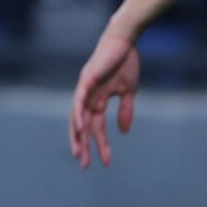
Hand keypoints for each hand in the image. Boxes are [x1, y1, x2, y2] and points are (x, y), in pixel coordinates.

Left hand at [68, 28, 140, 167]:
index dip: (100, 145)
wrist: (125, 41)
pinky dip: (79, 113)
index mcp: (97, 100)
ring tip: (79, 152)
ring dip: (78, 135)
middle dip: (83, 145)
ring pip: (78, 116)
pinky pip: (80, 99)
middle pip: (82, 126)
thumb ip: (125, 110)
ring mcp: (85, 88)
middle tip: (84, 165)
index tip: (106, 162)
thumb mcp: (129, 91)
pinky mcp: (87, 79)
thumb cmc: (125, 62)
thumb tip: (122, 131)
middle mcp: (88, 96)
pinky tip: (81, 128)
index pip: (96, 127)